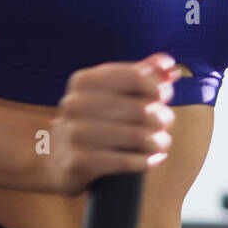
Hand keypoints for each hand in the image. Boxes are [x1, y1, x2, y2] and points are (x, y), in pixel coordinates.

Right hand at [46, 53, 178, 195]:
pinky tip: (151, 159)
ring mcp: (75, 133)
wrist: (58, 159)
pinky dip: (146, 161)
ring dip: (158, 142)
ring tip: (160, 143)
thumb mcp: (113, 92)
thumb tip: (169, 65)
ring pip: (139, 136)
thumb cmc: (96, 121)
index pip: (136, 77)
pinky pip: (127, 161)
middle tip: (164, 125)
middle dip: (162, 118)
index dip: (158, 88)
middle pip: (142, 109)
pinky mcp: (79, 162)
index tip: (163, 98)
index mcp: (84, 81)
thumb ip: (141, 74)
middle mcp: (75, 104)